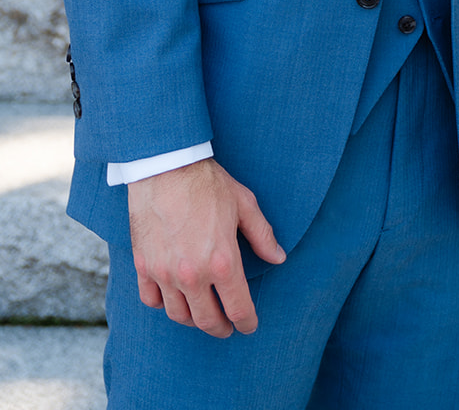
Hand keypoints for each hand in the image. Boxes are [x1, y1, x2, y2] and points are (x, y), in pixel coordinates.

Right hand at [127, 157, 284, 337]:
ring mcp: (165, 273)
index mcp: (222, 261)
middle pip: (207, 320)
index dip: (247, 322)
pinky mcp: (143, 265)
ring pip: (179, 315)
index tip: (249, 325)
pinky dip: (163, 304)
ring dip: (193, 319)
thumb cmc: (207, 183)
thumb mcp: (244, 204)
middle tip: (226, 327)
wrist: (165, 166)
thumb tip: (278, 257)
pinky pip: (151, 300)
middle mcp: (193, 274)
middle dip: (220, 328)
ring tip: (202, 314)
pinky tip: (173, 299)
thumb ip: (262, 235)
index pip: (238, 308)